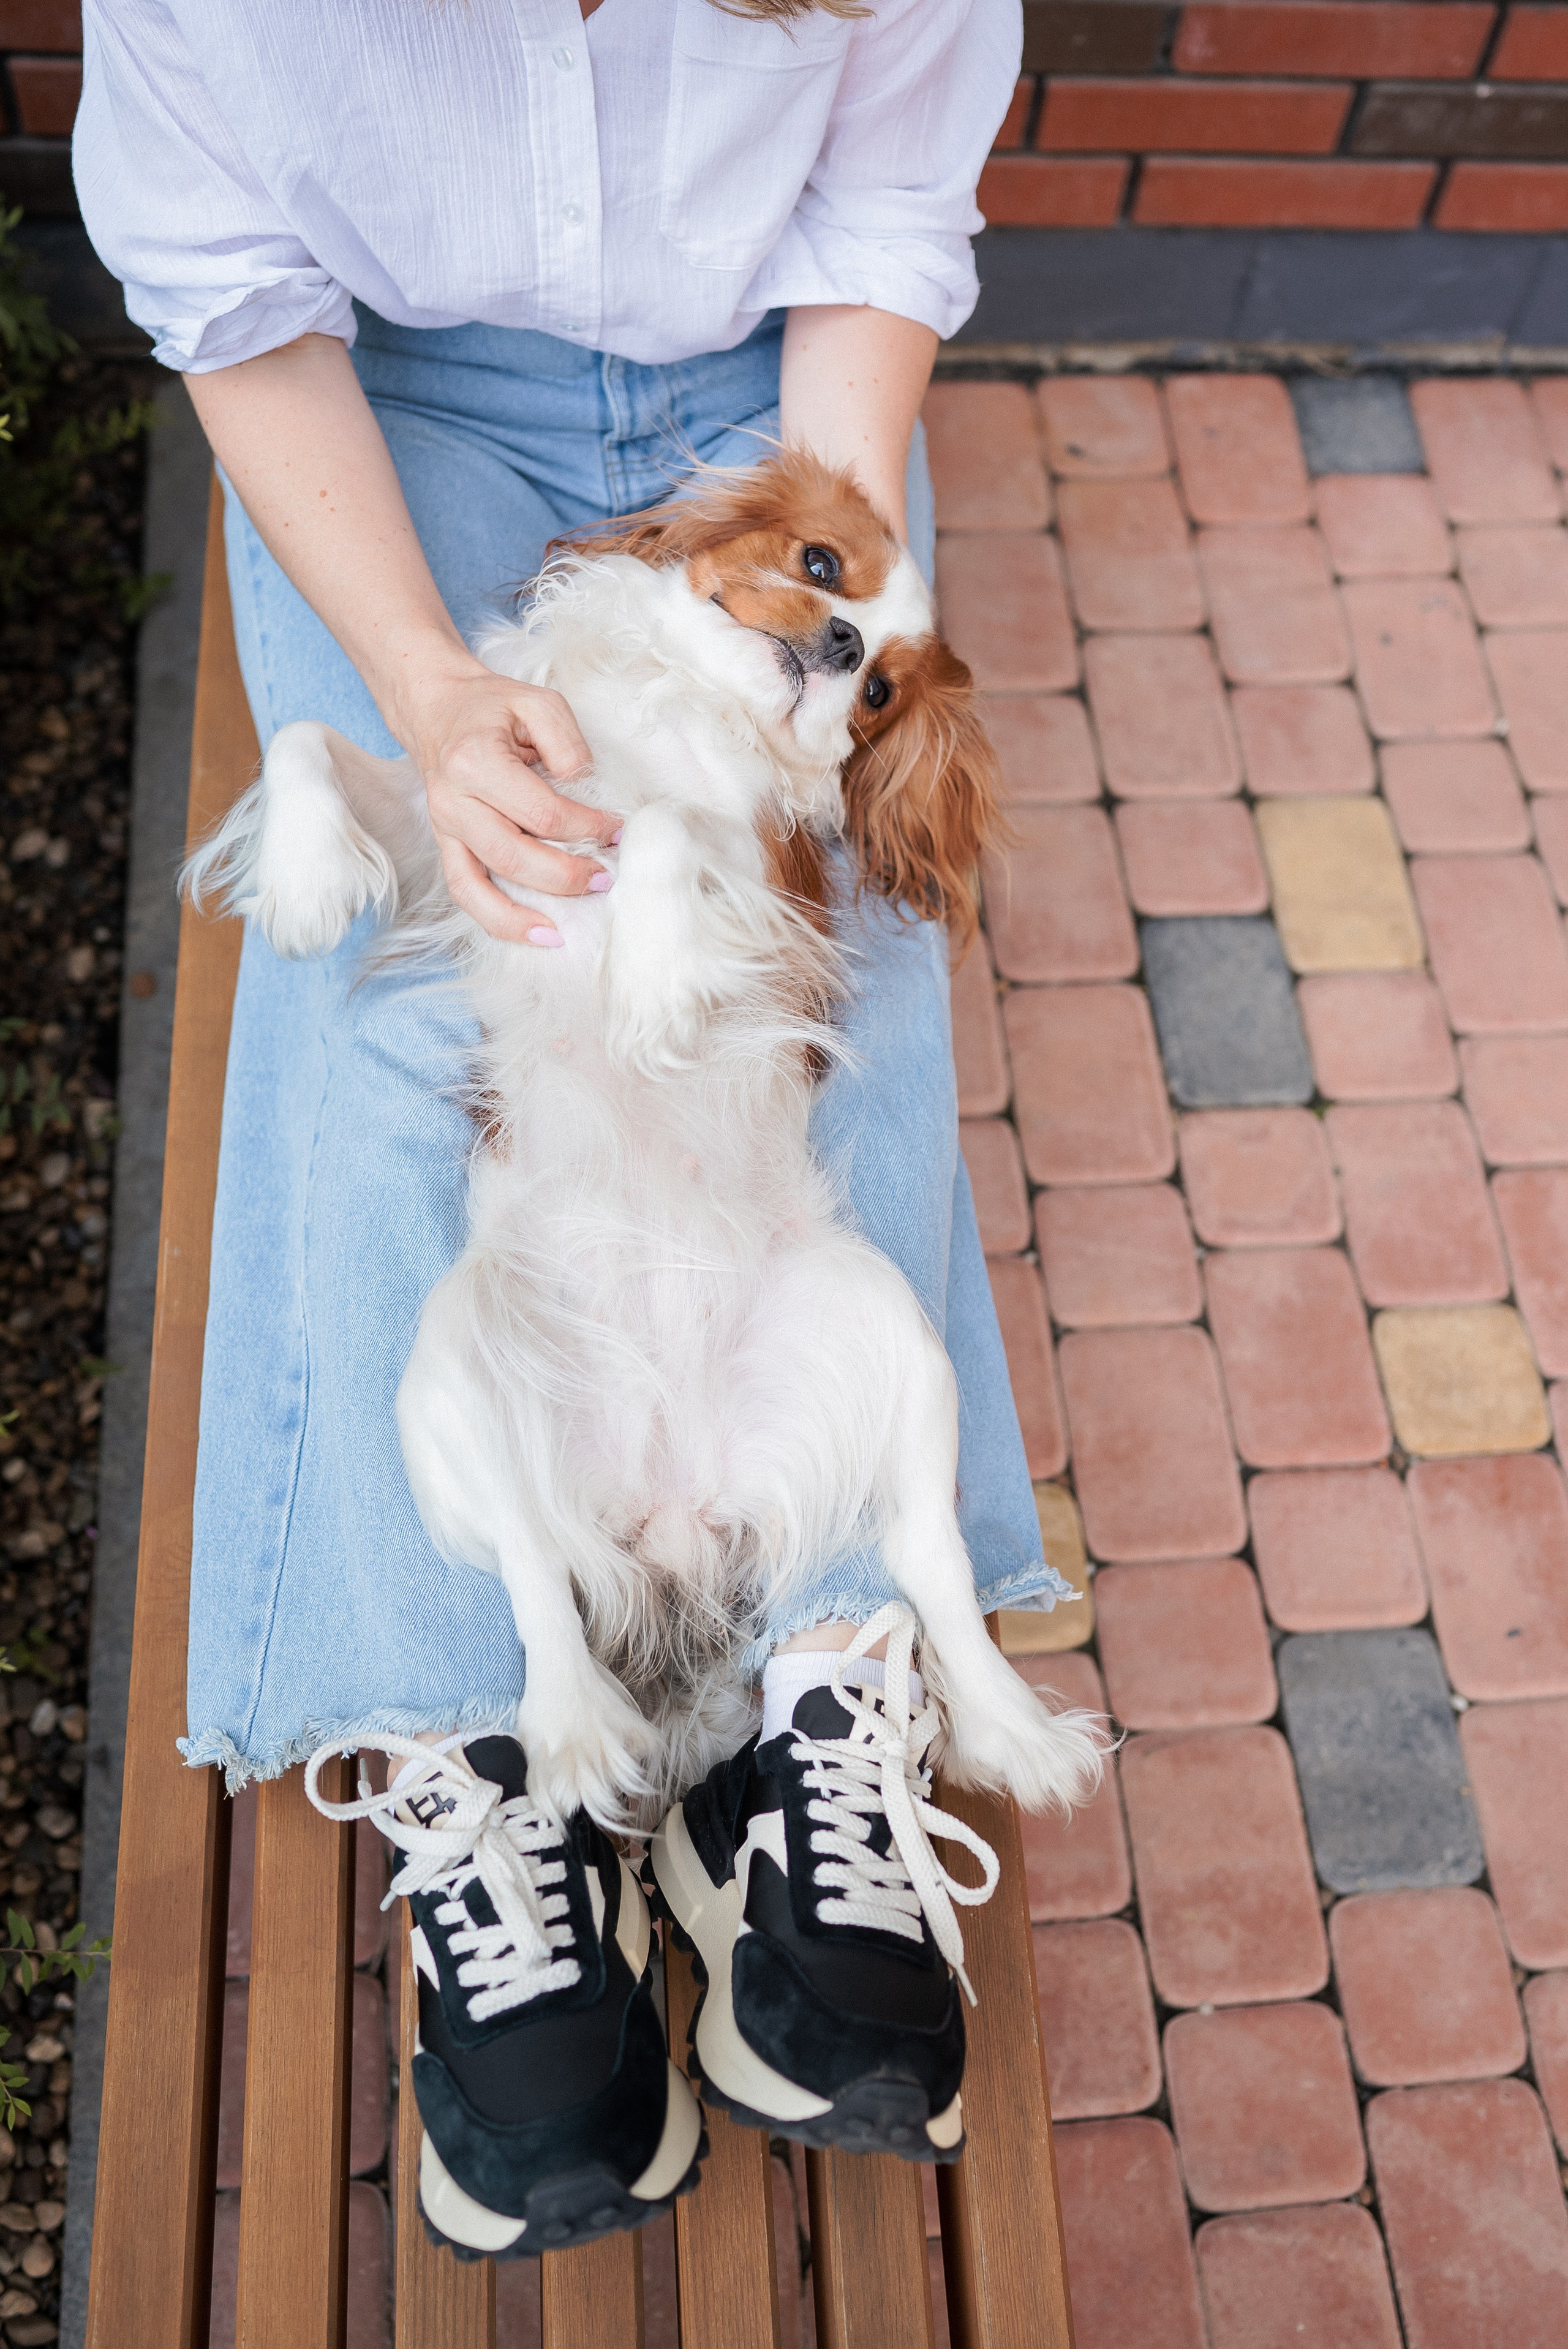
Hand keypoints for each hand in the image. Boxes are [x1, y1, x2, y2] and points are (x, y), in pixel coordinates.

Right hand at [399, 661, 620, 944]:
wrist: (436, 708)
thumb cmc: (493, 707)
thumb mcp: (539, 703)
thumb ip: (568, 745)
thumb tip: (586, 793)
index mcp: (476, 762)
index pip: (542, 812)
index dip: (587, 827)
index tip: (617, 829)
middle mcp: (454, 801)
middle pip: (514, 856)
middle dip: (565, 875)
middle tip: (605, 878)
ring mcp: (445, 828)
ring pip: (480, 887)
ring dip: (524, 915)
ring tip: (562, 932)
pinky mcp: (445, 845)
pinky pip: (464, 893)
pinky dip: (496, 920)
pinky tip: (532, 934)